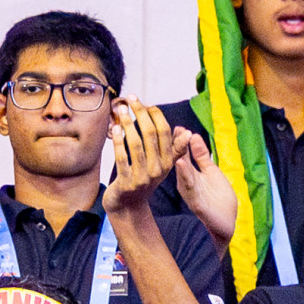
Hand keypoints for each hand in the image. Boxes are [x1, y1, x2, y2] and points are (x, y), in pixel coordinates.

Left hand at [102, 97, 181, 214]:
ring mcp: (142, 177)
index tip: (147, 103)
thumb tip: (187, 133)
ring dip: (128, 123)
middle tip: (132, 98)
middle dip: (141, 113)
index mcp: (168, 162)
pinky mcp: (127, 182)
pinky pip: (122, 158)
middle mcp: (158, 169)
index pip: (165, 133)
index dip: (157, 116)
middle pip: (150, 135)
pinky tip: (115, 128)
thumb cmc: (143, 179)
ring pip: (136, 144)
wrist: (129, 205)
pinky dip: (118, 141)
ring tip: (122, 109)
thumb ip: (173, 150)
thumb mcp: (162, 166)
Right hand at [171, 127, 236, 253]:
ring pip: (182, 173)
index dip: (180, 140)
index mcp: (190, 173)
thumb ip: (202, 156)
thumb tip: (194, 136)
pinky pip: (189, 186)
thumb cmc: (218, 199)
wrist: (226, 223)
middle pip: (180, 160)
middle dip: (178, 145)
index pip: (182, 153)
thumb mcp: (211, 172)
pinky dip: (185, 175)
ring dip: (180, 158)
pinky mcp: (195, 202)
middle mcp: (186, 181)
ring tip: (178, 144)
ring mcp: (190, 191)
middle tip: (177, 129)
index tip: (178, 126)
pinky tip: (181, 164)